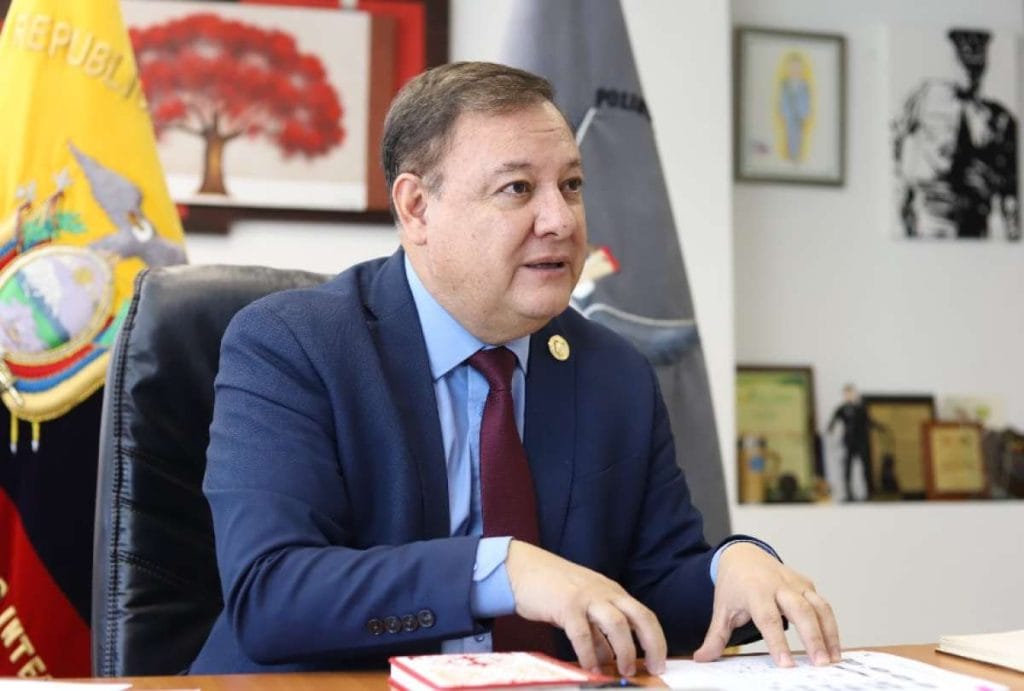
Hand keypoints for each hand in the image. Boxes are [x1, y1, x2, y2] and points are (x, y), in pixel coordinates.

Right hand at [505, 540, 666, 676]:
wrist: (523, 568)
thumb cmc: (554, 589)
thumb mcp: (583, 607)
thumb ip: (597, 631)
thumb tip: (610, 660)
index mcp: (612, 592)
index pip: (645, 615)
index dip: (656, 640)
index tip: (659, 662)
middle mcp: (605, 592)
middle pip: (640, 617)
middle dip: (652, 644)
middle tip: (653, 668)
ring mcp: (586, 597)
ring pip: (617, 624)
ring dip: (624, 651)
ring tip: (624, 671)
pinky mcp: (566, 605)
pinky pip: (583, 634)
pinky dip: (589, 654)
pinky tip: (590, 667)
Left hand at [693, 542, 840, 667]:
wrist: (743, 555)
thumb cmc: (733, 585)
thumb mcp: (722, 608)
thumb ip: (716, 636)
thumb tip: (701, 658)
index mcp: (755, 591)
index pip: (768, 619)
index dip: (778, 642)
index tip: (786, 664)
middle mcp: (778, 585)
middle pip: (800, 611)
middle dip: (812, 638)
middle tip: (820, 664)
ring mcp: (795, 583)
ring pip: (818, 606)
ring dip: (829, 633)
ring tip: (833, 659)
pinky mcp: (807, 584)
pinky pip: (822, 604)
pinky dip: (831, 625)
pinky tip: (833, 646)